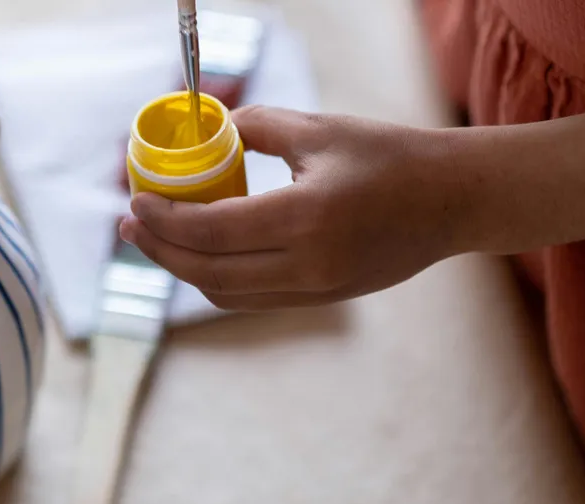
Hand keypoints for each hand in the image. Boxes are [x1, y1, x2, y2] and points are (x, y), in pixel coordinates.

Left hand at [118, 105, 464, 309]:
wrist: (453, 200)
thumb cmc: (391, 156)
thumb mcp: (320, 128)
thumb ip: (257, 125)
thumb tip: (212, 128)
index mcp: (306, 218)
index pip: (211, 230)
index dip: (163, 220)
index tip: (135, 203)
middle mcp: (309, 264)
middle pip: (208, 273)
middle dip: (160, 251)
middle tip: (131, 224)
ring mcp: (318, 288)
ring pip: (227, 294)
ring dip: (186, 270)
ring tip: (160, 239)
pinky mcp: (325, 296)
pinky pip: (254, 297)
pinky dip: (220, 278)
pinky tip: (205, 252)